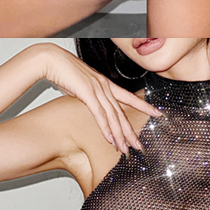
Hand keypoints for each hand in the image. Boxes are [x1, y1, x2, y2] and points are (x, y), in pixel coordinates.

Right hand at [33, 42, 159, 155]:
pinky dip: (105, 128)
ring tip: (125, 150)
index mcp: (105, 83)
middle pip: (122, 112)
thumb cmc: (64, 72)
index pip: (129, 97)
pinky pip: (99, 114)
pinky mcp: (87, 93)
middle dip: (131, 131)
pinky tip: (110, 139)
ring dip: (120, 135)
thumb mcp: (81, 86)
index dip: (144, 106)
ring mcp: (97, 89)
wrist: (52, 59)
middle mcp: (104, 86)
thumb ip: (90, 96)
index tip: (157, 113)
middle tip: (139, 146)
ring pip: (113, 116)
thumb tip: (93, 105)